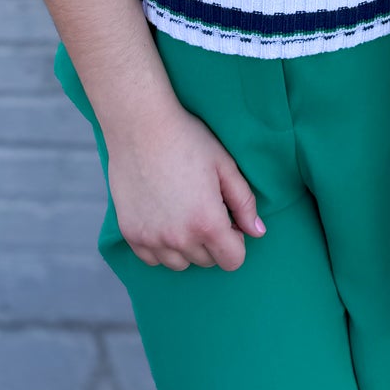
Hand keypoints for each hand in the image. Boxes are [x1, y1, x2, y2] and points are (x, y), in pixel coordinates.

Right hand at [105, 103, 265, 271]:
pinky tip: (163, 218)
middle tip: (204, 207)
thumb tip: (258, 232)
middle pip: (207, 261)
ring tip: (183, 212)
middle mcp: (179, 238)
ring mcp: (152, 238)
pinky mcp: (131, 234)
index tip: (228, 220)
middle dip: (212, 241)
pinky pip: (152, 259)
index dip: (236, 241)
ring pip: (180, 263)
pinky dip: (161, 246)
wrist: (140, 126)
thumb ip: (245, 203)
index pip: (233, 261)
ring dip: (186, 246)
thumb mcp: (225, 166)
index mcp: (207, 222)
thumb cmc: (187, 140)